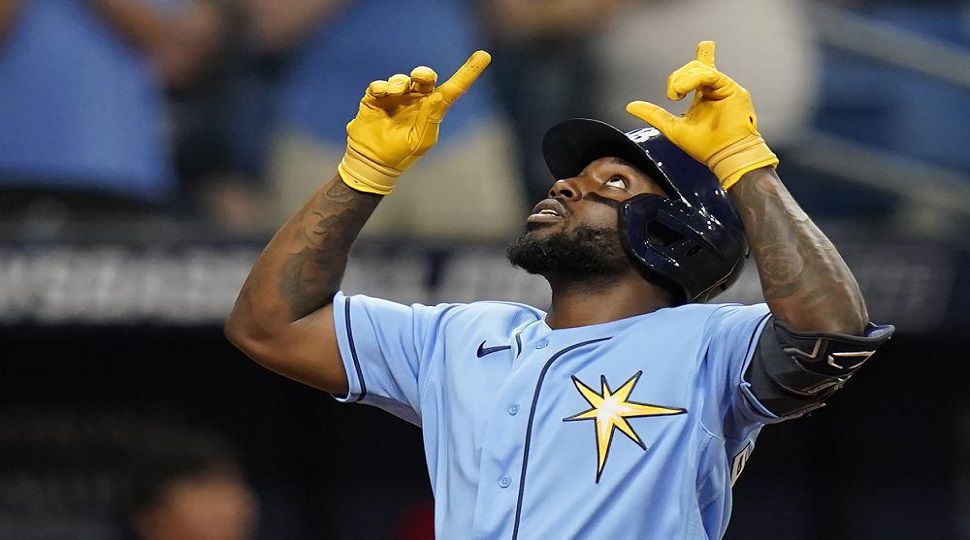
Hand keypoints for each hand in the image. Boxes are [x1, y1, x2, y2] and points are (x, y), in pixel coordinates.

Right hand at [338, 50, 491, 194]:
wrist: (375, 161)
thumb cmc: (403, 153)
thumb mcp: (422, 140)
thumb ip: (431, 118)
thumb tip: (437, 96)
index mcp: (432, 108)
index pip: (453, 88)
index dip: (468, 72)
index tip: (484, 56)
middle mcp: (416, 98)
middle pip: (425, 77)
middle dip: (424, 73)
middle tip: (420, 77)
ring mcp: (396, 97)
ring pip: (401, 79)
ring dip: (399, 82)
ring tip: (396, 92)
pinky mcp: (376, 98)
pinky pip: (380, 85)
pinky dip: (382, 86)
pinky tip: (382, 92)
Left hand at [625, 41, 777, 189]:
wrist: (723, 156)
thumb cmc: (703, 146)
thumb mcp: (671, 127)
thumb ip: (653, 114)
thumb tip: (630, 106)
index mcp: (703, 96)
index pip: (700, 71)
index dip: (703, 56)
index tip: (705, 45)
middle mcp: (714, 89)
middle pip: (693, 68)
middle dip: (677, 78)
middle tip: (672, 96)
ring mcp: (723, 88)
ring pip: (700, 69)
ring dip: (682, 79)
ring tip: (675, 95)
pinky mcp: (731, 89)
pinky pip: (710, 75)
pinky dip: (694, 79)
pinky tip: (682, 90)